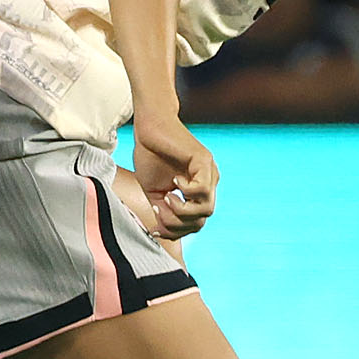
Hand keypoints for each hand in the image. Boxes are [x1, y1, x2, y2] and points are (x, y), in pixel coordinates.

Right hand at [132, 114, 217, 237]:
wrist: (148, 127)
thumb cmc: (150, 155)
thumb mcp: (154, 191)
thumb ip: (161, 211)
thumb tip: (162, 231)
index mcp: (197, 192)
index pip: (194, 224)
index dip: (175, 231)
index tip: (155, 226)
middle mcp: (208, 183)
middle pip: (201, 220)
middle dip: (177, 223)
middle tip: (158, 210)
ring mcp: (209, 172)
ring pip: (206, 209)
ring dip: (182, 210)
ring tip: (166, 198)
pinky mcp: (204, 161)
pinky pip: (203, 189)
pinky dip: (186, 191)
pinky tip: (174, 181)